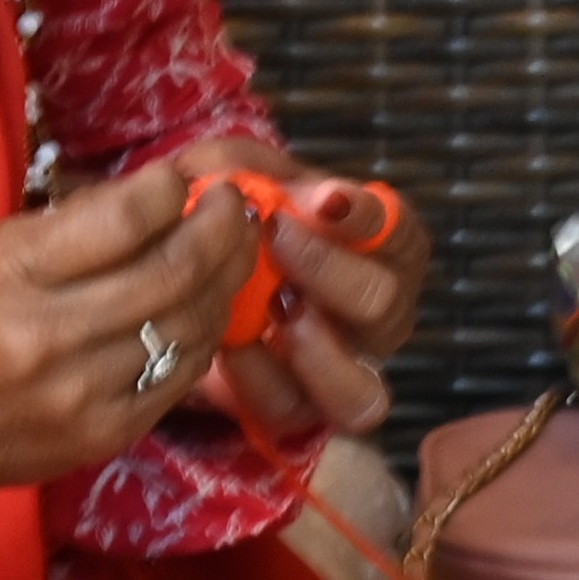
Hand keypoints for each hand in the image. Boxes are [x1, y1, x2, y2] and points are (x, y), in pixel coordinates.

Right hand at [0, 157, 255, 507]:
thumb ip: (63, 227)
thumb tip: (150, 196)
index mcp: (10, 276)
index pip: (121, 221)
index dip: (167, 191)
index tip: (180, 179)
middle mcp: (50, 335)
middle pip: (173, 272)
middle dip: (219, 228)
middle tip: (232, 205)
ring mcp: (84, 392)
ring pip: (190, 324)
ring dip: (225, 279)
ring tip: (233, 249)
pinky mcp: (107, 433)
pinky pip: (183, 375)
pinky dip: (206, 332)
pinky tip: (209, 306)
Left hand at [170, 133, 424, 443]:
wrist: (178, 280)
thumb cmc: (223, 219)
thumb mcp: (231, 174)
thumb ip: (254, 170)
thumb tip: (291, 194)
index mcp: (380, 249)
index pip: (400, 233)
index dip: (369, 219)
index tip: (325, 200)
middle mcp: (377, 315)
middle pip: (384, 303)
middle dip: (329, 270)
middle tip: (275, 237)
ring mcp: (344, 370)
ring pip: (362, 386)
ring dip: (317, 349)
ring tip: (273, 309)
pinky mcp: (296, 409)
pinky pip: (290, 408)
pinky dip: (258, 377)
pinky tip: (226, 344)